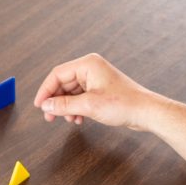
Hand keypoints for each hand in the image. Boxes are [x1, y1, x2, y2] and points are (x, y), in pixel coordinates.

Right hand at [33, 53, 154, 129]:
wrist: (146, 112)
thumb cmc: (124, 104)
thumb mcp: (89, 106)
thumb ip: (64, 105)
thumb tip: (46, 106)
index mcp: (87, 64)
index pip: (57, 74)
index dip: (45, 90)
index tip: (39, 105)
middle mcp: (91, 68)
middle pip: (63, 83)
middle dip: (56, 101)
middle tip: (49, 116)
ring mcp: (96, 79)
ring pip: (71, 92)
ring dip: (67, 107)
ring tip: (67, 119)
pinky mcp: (100, 89)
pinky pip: (81, 97)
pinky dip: (76, 108)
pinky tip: (78, 119)